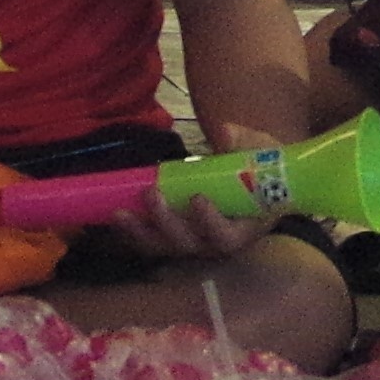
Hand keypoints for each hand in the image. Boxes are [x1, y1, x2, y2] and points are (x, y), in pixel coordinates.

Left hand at [94, 122, 278, 262]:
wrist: (256, 181)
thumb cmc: (263, 167)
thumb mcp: (262, 151)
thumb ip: (244, 142)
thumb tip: (222, 131)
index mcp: (245, 227)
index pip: (226, 237)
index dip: (210, 222)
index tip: (197, 197)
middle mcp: (216, 242)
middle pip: (189, 244)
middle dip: (166, 221)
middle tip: (151, 193)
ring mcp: (193, 243)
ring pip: (165, 247)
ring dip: (141, 232)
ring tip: (120, 212)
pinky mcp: (174, 238)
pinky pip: (151, 243)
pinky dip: (132, 233)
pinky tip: (116, 218)